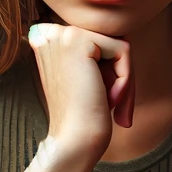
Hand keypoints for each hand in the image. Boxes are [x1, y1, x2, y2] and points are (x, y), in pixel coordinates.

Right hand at [27, 23, 134, 167]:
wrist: (73, 141)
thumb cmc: (84, 114)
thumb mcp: (87, 74)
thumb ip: (97, 51)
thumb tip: (124, 34)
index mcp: (46, 38)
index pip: (97, 41)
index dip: (107, 70)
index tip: (99, 97)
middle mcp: (49, 31)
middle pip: (109, 40)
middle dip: (118, 74)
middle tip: (109, 103)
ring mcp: (62, 34)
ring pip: (119, 45)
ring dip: (123, 78)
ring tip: (108, 102)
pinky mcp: (79, 41)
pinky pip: (124, 51)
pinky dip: (126, 79)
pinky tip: (109, 99)